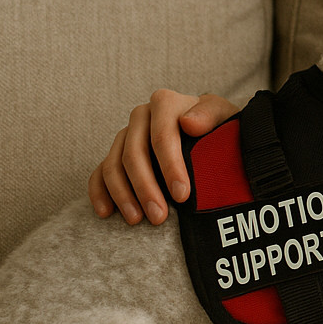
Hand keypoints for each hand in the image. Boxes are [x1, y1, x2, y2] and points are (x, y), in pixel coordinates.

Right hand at [87, 90, 239, 224]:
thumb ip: (209, 115)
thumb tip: (188, 123)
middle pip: (134, 154)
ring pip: (113, 165)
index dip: (170, 167)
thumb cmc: (218, 125)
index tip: (182, 195)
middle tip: (159, 216)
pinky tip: (106, 212)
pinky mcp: (115, 153)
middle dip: (145, 188)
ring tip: (137, 220)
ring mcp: (125, 135)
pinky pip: (100, 173)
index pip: (161, 137)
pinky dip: (99, 193)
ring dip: (123, 195)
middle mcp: (140, 116)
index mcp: (164, 103)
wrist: (210, 131)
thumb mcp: (223, 115)